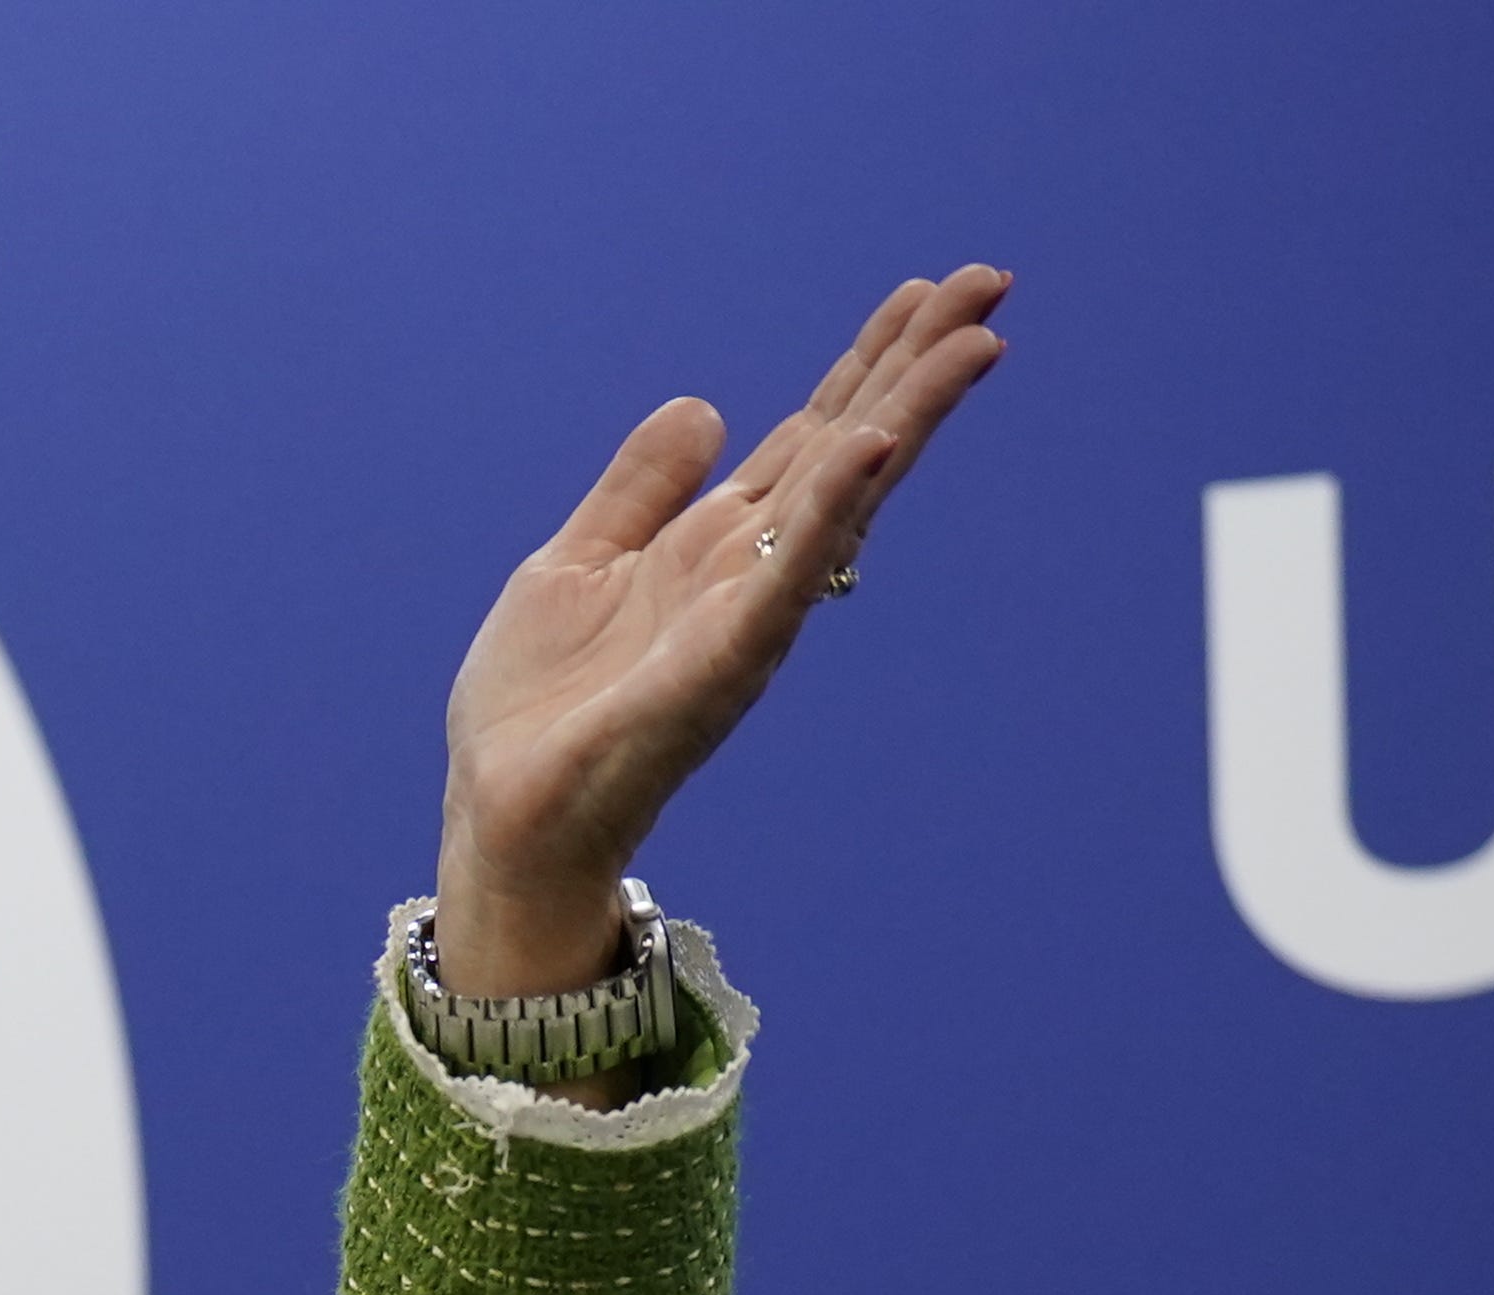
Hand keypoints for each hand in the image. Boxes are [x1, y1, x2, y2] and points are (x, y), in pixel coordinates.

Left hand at [434, 267, 1014, 994]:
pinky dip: (829, 510)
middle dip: (917, 365)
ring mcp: (745, 616)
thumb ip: (640, 489)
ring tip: (973, 340)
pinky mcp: (721, 663)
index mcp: (716, 545)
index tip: (925, 292)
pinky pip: (787, 577)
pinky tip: (871, 447)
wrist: (503, 815)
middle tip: (989, 281)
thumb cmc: (538, 708)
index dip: (867, 363)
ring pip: (843, 496)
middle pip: (851, 447)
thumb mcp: (576, 561)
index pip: (812, 436)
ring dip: (907, 415)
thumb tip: (705, 408)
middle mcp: (749, 572)